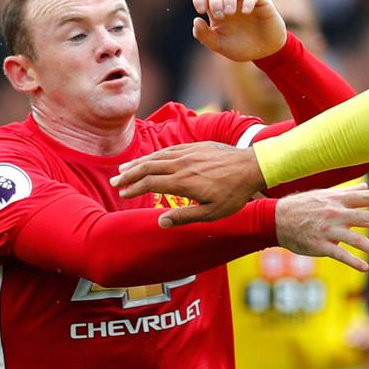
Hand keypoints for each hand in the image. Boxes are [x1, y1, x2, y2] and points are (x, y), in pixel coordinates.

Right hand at [112, 142, 265, 225]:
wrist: (253, 167)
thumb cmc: (234, 194)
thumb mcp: (211, 213)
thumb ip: (184, 217)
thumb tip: (160, 222)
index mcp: (183, 182)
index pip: (150, 183)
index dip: (133, 188)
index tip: (122, 193)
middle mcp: (183, 164)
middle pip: (148, 167)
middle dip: (129, 174)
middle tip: (115, 181)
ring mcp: (190, 153)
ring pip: (158, 156)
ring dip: (139, 162)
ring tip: (125, 168)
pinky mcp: (197, 146)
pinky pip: (171, 149)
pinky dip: (156, 154)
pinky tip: (151, 158)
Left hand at [191, 0, 286, 61]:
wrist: (265, 52)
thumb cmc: (241, 47)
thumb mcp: (220, 45)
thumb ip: (205, 35)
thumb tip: (196, 20)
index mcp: (216, 8)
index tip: (201, 10)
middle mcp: (229, 0)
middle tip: (219, 16)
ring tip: (229, 12)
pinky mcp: (262, 2)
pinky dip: (248, 0)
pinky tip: (246, 12)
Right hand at [275, 184, 368, 271]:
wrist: (275, 219)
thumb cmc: (302, 205)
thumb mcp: (325, 195)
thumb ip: (348, 193)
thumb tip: (366, 187)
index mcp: (337, 200)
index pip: (365, 198)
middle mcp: (335, 214)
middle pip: (366, 219)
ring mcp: (328, 230)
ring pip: (355, 240)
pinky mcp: (320, 246)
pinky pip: (340, 254)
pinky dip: (353, 261)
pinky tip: (365, 267)